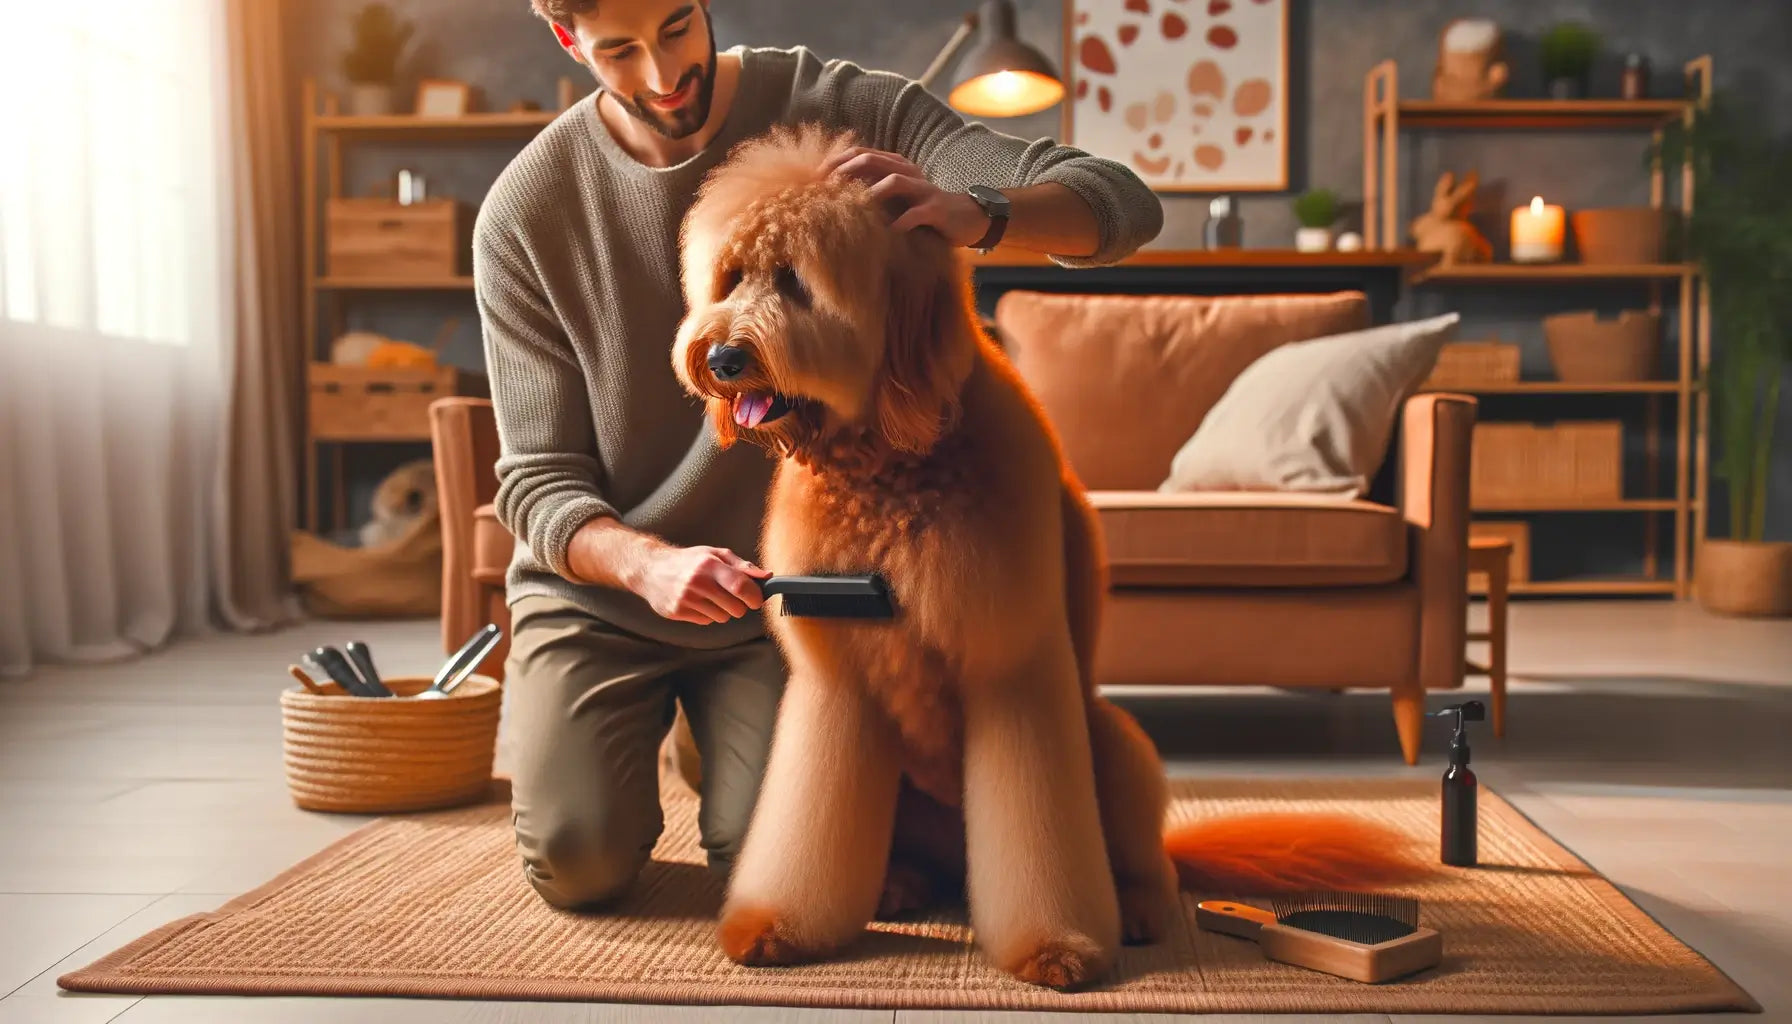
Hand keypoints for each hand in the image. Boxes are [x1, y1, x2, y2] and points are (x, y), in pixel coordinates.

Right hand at [634, 545, 771, 624]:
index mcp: (709, 565)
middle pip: (735, 608)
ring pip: (722, 617)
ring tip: (710, 597)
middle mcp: (696, 582)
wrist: (651, 568)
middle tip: (732, 597)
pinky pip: (706, 621)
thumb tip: (766, 576)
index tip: (757, 599)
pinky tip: (697, 602)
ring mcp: (685, 599)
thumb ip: (742, 566)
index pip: (740, 586)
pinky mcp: (676, 612)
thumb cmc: (689, 560)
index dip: (754, 596)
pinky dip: (706, 614)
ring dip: (722, 610)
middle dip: (739, 605)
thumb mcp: (715, 554)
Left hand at [824, 146, 991, 247]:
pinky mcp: (936, 210)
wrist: (968, 218)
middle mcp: (909, 172)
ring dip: (870, 193)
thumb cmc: (924, 212)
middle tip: (826, 188)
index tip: (815, 178)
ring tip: (851, 207)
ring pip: (894, 181)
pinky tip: (885, 234)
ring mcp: (923, 190)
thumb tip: (835, 201)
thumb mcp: (897, 200)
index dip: (837, 162)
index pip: (862, 153)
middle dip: (846, 171)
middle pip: (873, 160)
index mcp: (897, 166)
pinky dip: (899, 223)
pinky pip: (915, 215)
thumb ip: (874, 194)